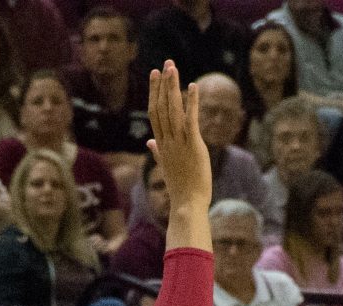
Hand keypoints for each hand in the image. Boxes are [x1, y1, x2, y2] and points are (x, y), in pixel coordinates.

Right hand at [144, 62, 209, 210]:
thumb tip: (149, 143)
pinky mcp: (193, 145)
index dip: (155, 92)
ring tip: (173, 69)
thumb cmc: (179, 188)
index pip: (155, 113)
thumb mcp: (165, 167)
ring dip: (173, 87)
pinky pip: (191, 119)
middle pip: (162, 106)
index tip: (155, 76)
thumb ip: (157, 152)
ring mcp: (179, 142)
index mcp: (161, 144)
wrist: (187, 204)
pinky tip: (193, 86)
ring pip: (173, 109)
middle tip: (165, 64)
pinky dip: (191, 102)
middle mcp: (167, 140)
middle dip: (163, 84)